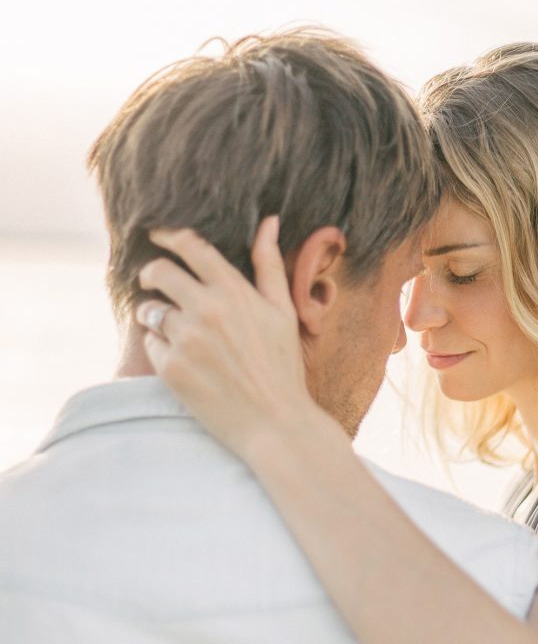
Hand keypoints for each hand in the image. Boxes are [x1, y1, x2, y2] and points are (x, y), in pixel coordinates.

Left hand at [135, 218, 315, 461]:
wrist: (274, 423)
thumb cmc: (282, 367)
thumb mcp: (283, 311)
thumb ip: (269, 264)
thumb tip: (268, 221)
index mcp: (233, 291)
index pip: (190, 247)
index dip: (169, 235)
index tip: (158, 234)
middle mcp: (206, 310)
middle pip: (159, 272)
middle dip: (152, 273)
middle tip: (154, 281)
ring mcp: (185, 340)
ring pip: (149, 309)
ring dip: (155, 313)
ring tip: (176, 330)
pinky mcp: (170, 369)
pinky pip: (150, 342)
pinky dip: (160, 346)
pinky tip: (185, 360)